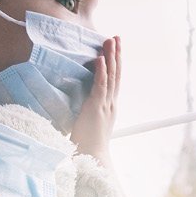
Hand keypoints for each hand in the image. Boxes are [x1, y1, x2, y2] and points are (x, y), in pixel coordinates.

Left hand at [71, 35, 120, 156]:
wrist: (93, 159)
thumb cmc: (88, 145)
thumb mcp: (89, 124)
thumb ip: (87, 113)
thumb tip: (79, 106)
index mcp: (109, 106)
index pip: (114, 81)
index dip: (115, 64)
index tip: (115, 49)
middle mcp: (110, 103)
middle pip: (116, 74)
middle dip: (116, 55)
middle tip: (117, 37)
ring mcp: (105, 105)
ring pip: (111, 76)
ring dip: (111, 57)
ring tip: (110, 40)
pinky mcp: (96, 108)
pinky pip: (100, 86)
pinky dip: (101, 71)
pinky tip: (100, 59)